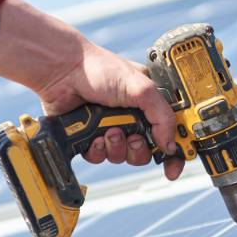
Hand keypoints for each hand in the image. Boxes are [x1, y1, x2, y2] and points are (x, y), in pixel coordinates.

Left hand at [37, 40, 184, 180]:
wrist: (62, 71)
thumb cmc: (100, 69)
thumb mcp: (141, 89)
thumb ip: (162, 117)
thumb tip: (170, 145)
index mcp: (148, 105)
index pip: (169, 133)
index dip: (173, 152)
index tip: (173, 167)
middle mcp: (131, 118)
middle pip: (146, 151)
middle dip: (138, 149)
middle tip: (132, 137)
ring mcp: (110, 128)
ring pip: (122, 157)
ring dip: (116, 148)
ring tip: (107, 131)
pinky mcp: (89, 137)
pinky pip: (100, 157)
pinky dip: (97, 149)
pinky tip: (92, 136)